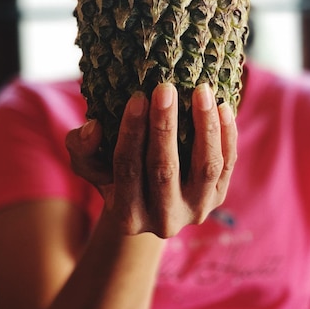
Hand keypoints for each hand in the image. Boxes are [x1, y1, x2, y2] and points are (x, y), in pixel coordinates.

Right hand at [65, 83, 236, 237]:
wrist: (149, 202)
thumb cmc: (113, 173)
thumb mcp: (90, 165)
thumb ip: (82, 148)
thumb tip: (94, 127)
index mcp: (127, 216)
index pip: (127, 169)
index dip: (131, 132)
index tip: (137, 96)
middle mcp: (163, 220)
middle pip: (165, 169)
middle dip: (164, 126)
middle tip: (165, 88)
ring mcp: (196, 211)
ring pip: (205, 167)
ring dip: (204, 127)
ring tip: (201, 90)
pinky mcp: (219, 198)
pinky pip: (227, 166)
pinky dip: (228, 136)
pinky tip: (223, 106)